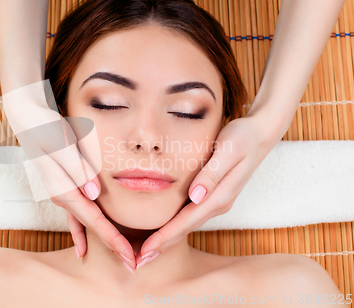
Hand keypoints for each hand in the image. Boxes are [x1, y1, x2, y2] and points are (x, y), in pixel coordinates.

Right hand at [0, 82, 135, 268]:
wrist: (27, 118)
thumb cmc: (46, 128)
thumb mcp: (62, 144)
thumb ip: (79, 169)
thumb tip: (95, 194)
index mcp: (64, 189)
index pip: (93, 221)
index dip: (113, 241)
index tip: (129, 258)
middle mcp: (62, 195)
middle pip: (92, 227)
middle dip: (113, 246)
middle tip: (133, 265)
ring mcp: (62, 192)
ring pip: (86, 222)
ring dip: (103, 239)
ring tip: (120, 256)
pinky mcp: (64, 186)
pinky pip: (77, 214)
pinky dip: (83, 231)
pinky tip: (84, 246)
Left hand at [134, 114, 279, 266]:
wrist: (258, 136)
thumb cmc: (242, 138)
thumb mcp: (228, 149)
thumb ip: (213, 172)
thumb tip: (196, 195)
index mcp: (220, 195)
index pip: (187, 221)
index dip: (165, 236)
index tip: (146, 250)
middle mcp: (218, 204)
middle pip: (185, 229)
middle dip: (162, 245)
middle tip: (139, 261)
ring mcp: (216, 202)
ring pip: (187, 225)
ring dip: (167, 240)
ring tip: (146, 252)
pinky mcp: (212, 197)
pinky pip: (190, 217)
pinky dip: (175, 227)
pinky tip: (162, 232)